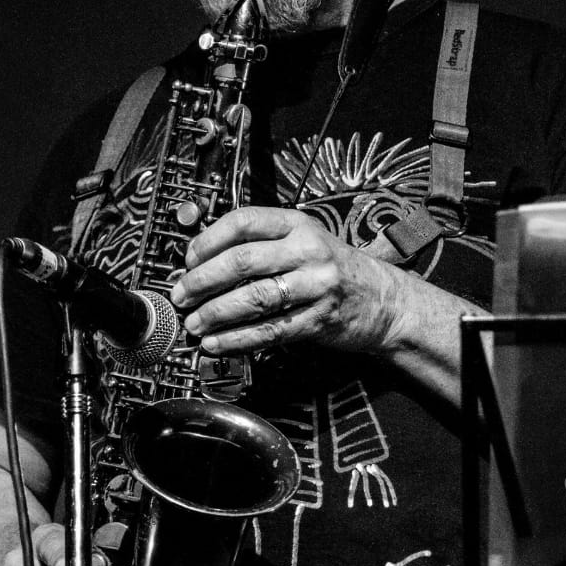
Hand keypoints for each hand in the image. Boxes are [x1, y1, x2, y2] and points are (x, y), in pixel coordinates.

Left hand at [168, 206, 409, 356]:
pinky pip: (269, 331)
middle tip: (181, 294)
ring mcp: (315, 286)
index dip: (208, 240)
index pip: (243, 222)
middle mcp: (307, 251)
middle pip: (242, 261)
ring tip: (194, 322)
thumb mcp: (304, 240)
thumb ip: (262, 244)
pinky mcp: (318, 320)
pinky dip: (237, 339)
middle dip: (202, 280)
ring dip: (215, 313)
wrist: (384, 300)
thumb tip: (203, 259)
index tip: (188, 258)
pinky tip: (216, 343)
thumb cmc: (335, 269)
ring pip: (253, 298)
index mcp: (298, 224)